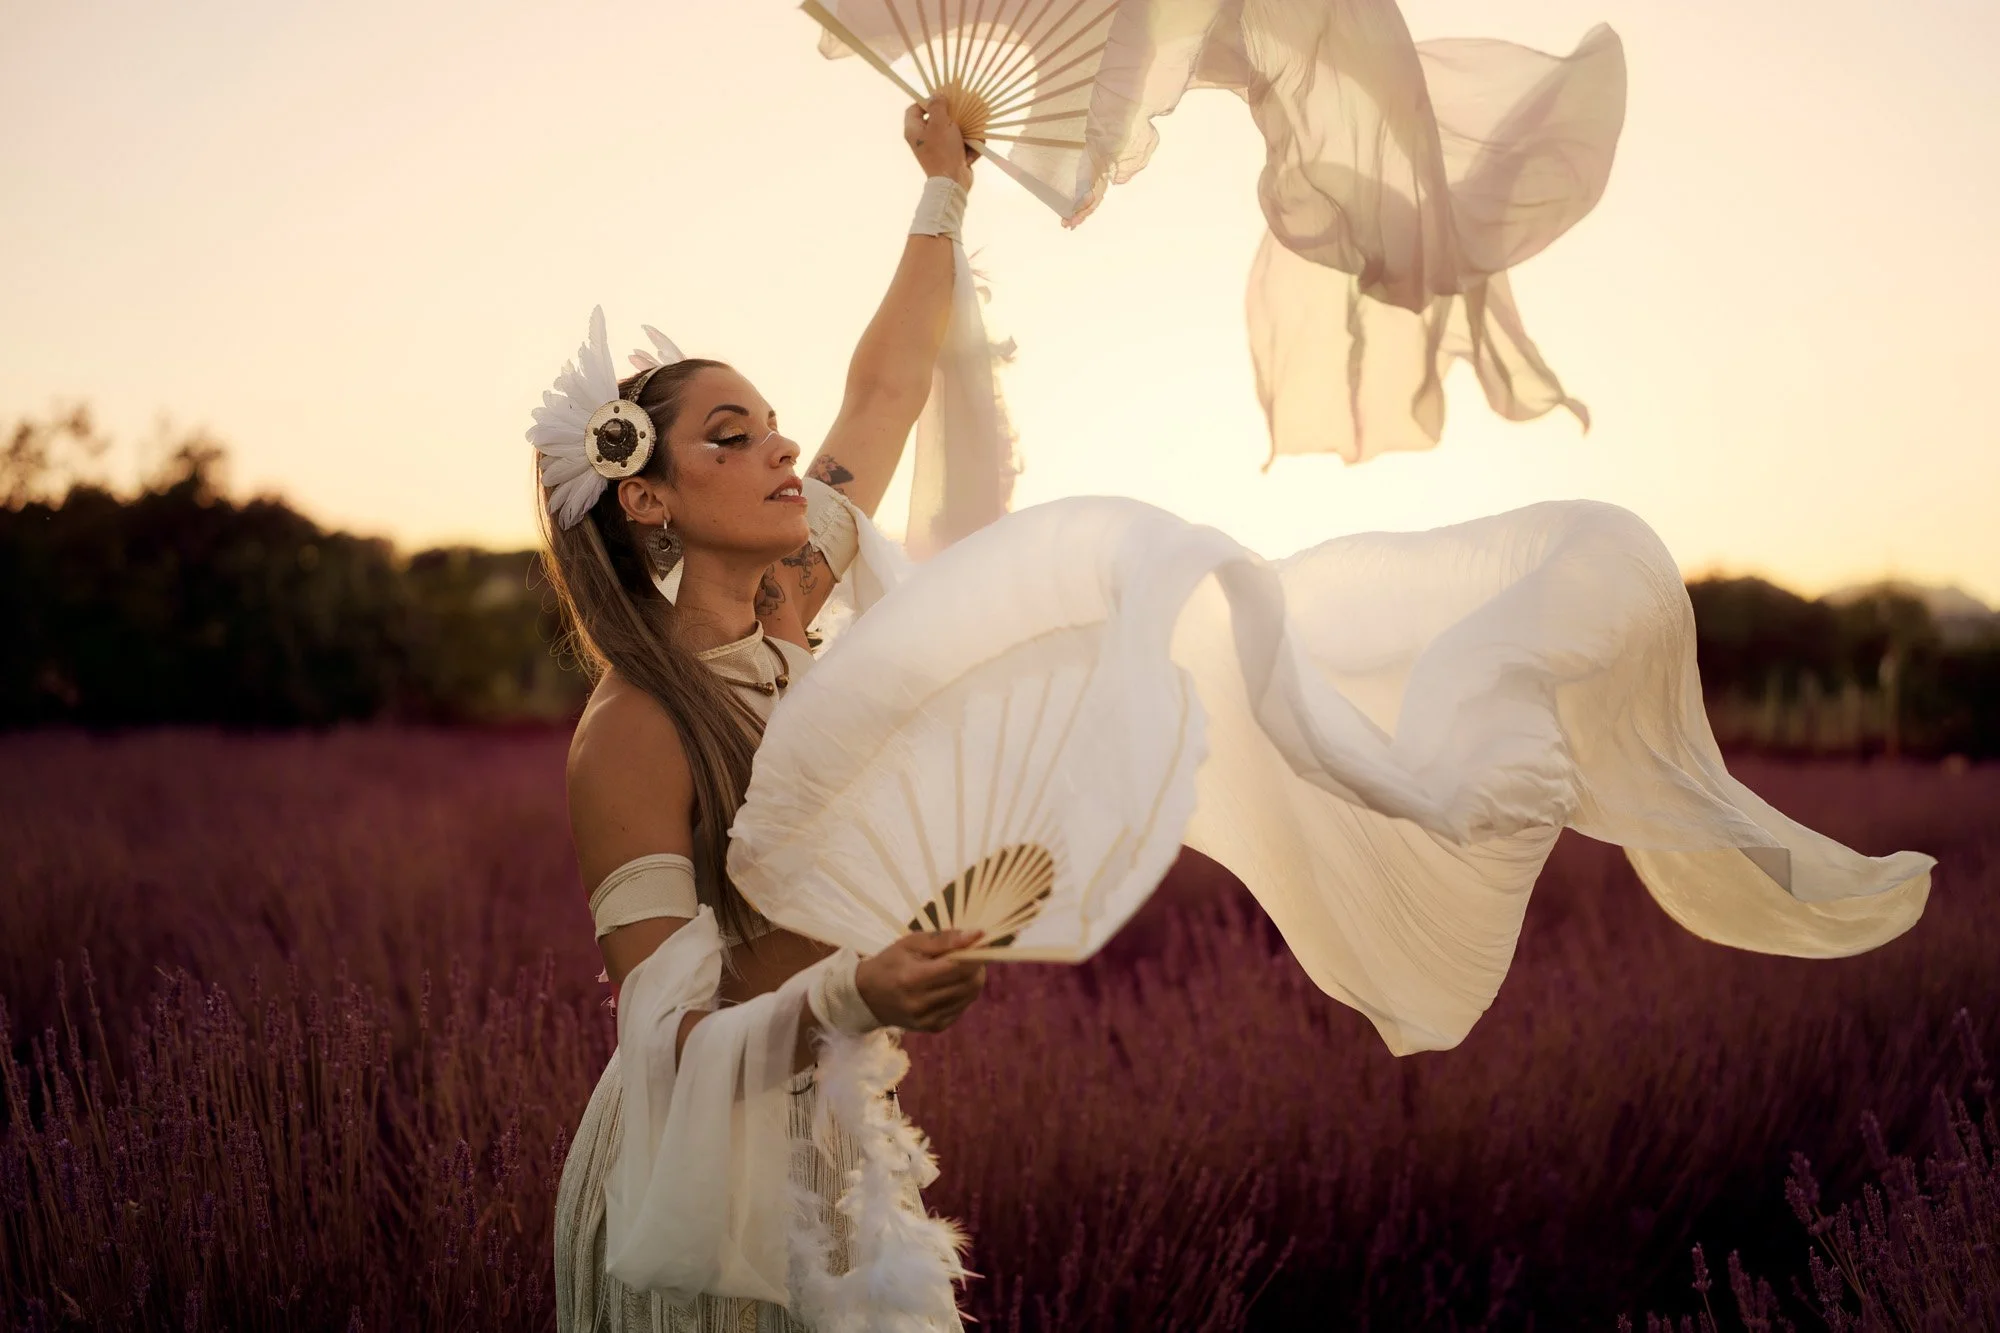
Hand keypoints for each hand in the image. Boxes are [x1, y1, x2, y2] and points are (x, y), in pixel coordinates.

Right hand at [855, 928, 987, 1031]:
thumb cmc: (890, 963)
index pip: (959, 967)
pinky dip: (963, 994)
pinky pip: (961, 1008)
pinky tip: (950, 985)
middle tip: (970, 954)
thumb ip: (945, 939)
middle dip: (977, 966)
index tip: (979, 942)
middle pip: (969, 984)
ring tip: (959, 968)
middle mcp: (921, 1003)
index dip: (975, 954)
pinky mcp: (933, 1028)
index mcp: (913, 978)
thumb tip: (977, 934)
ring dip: (972, 980)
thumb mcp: (911, 943)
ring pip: (969, 997)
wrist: (867, 996)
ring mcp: (928, 1019)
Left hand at [904, 96, 974, 189]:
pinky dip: (968, 147)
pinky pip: (960, 145)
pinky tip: (970, 152)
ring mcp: (936, 149)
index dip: (926, 101)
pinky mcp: (949, 157)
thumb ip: (937, 106)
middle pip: (936, 119)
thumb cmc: (943, 151)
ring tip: (970, 136)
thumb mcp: (940, 123)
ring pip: (952, 132)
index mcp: (914, 131)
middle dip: (952, 117)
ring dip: (965, 133)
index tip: (941, 99)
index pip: (914, 109)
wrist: (952, 183)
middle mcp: (922, 140)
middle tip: (960, 113)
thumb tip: (936, 95)